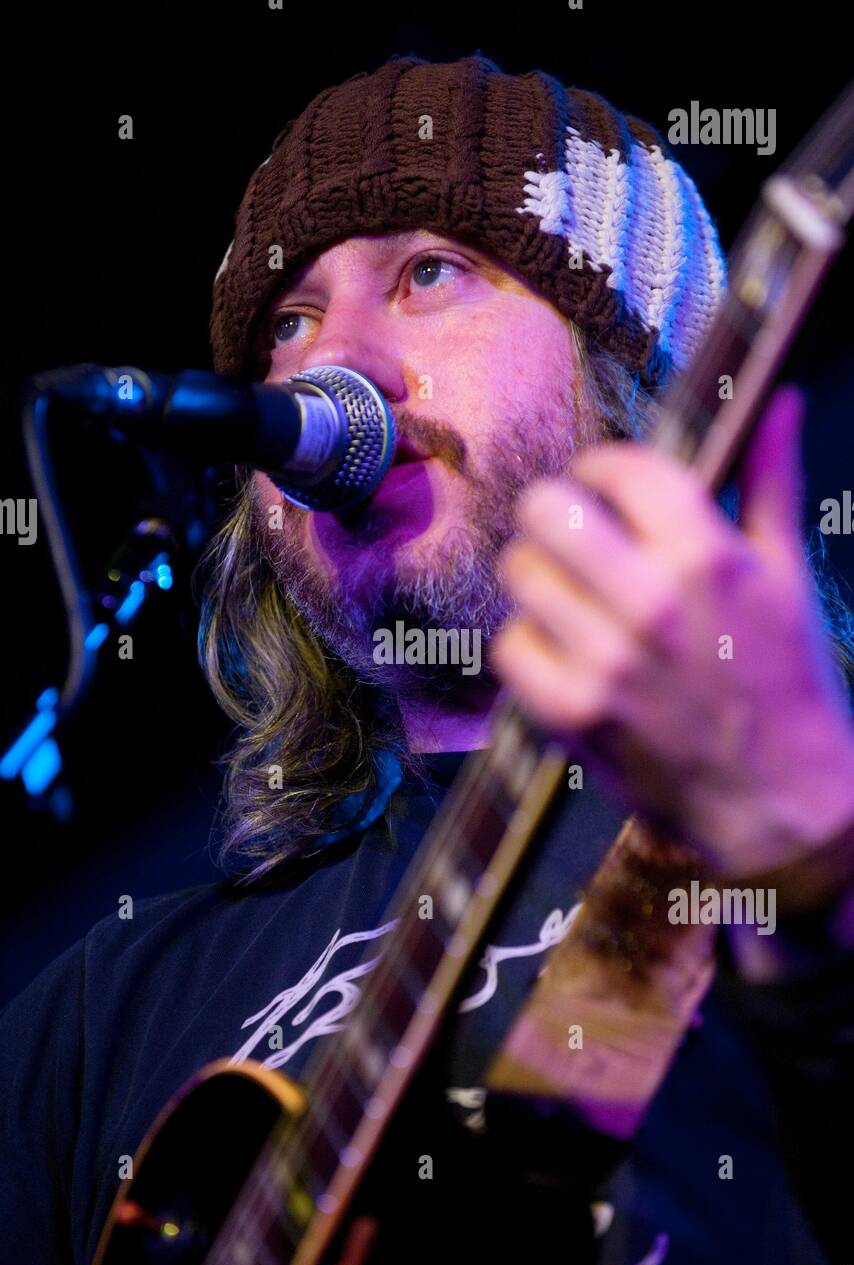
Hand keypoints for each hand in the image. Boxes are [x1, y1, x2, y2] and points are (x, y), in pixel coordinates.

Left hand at [492, 387, 853, 879]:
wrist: (781, 804)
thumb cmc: (787, 685)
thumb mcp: (789, 576)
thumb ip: (771, 481)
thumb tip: (778, 399)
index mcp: (708, 557)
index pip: (620, 469)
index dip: (602, 468)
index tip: (602, 485)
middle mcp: (651, 602)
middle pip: (546, 510)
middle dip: (556, 515)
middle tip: (572, 537)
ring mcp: (606, 660)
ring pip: (519, 573)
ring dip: (539, 578)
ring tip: (571, 598)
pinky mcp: (572, 713)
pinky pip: (509, 645)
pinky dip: (529, 645)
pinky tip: (564, 653)